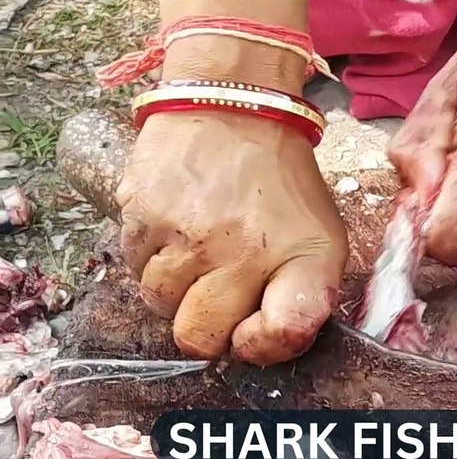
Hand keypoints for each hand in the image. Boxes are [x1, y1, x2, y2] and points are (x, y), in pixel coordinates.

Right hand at [116, 111, 348, 363]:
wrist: (235, 110)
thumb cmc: (281, 186)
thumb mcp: (321, 239)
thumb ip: (303, 299)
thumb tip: (262, 348)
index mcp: (297, 257)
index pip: (276, 336)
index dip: (261, 344)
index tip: (255, 325)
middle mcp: (237, 252)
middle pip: (197, 338)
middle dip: (208, 325)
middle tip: (222, 289)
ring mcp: (181, 234)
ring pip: (158, 304)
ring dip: (177, 289)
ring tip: (202, 250)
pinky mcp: (138, 214)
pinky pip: (133, 268)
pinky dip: (152, 259)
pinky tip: (178, 230)